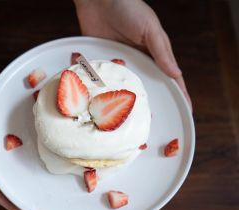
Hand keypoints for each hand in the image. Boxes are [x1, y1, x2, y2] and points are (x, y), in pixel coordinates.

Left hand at [74, 0, 191, 108]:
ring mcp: (119, 63)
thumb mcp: (149, 28)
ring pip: (125, 87)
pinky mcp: (101, 62)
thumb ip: (161, 51)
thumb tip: (175, 74)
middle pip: (146, 86)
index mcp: (154, 54)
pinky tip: (105, 104)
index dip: (178, 93)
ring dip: (127, 101)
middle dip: (150, 103)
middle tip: (152, 121)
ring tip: (129, 118)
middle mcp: (137, 61)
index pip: (169, 77)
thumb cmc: (127, 8)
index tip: (185, 109)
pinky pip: (104, 79)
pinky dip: (105, 90)